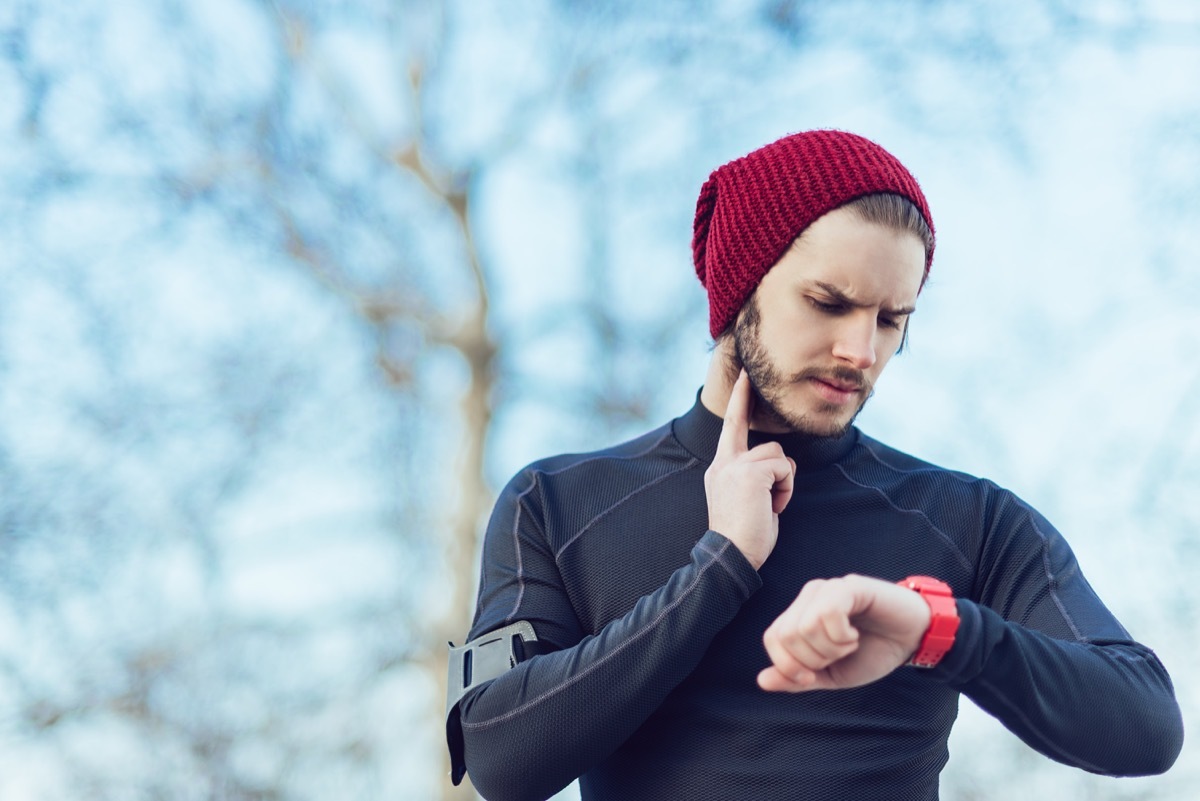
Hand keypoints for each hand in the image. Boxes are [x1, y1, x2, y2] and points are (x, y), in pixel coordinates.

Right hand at [704, 370, 795, 569]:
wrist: (730, 556)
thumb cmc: (744, 536)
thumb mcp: (745, 499)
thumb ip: (754, 476)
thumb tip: (777, 468)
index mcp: (720, 468)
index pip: (731, 426)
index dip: (739, 400)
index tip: (745, 376)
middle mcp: (724, 462)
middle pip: (763, 441)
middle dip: (767, 449)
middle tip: (759, 448)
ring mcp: (735, 465)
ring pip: (780, 456)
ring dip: (784, 483)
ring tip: (770, 507)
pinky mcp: (751, 472)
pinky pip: (785, 469)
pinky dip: (786, 490)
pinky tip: (773, 508)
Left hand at [758, 574, 930, 691]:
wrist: (912, 640)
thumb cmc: (872, 652)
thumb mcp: (831, 674)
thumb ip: (797, 679)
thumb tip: (762, 681)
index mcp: (800, 615)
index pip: (772, 638)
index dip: (787, 666)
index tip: (812, 677)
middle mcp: (809, 596)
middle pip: (786, 635)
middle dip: (813, 660)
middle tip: (838, 655)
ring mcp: (828, 589)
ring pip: (805, 627)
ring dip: (831, 648)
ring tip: (850, 644)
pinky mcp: (849, 586)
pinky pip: (828, 613)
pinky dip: (842, 636)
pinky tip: (855, 634)